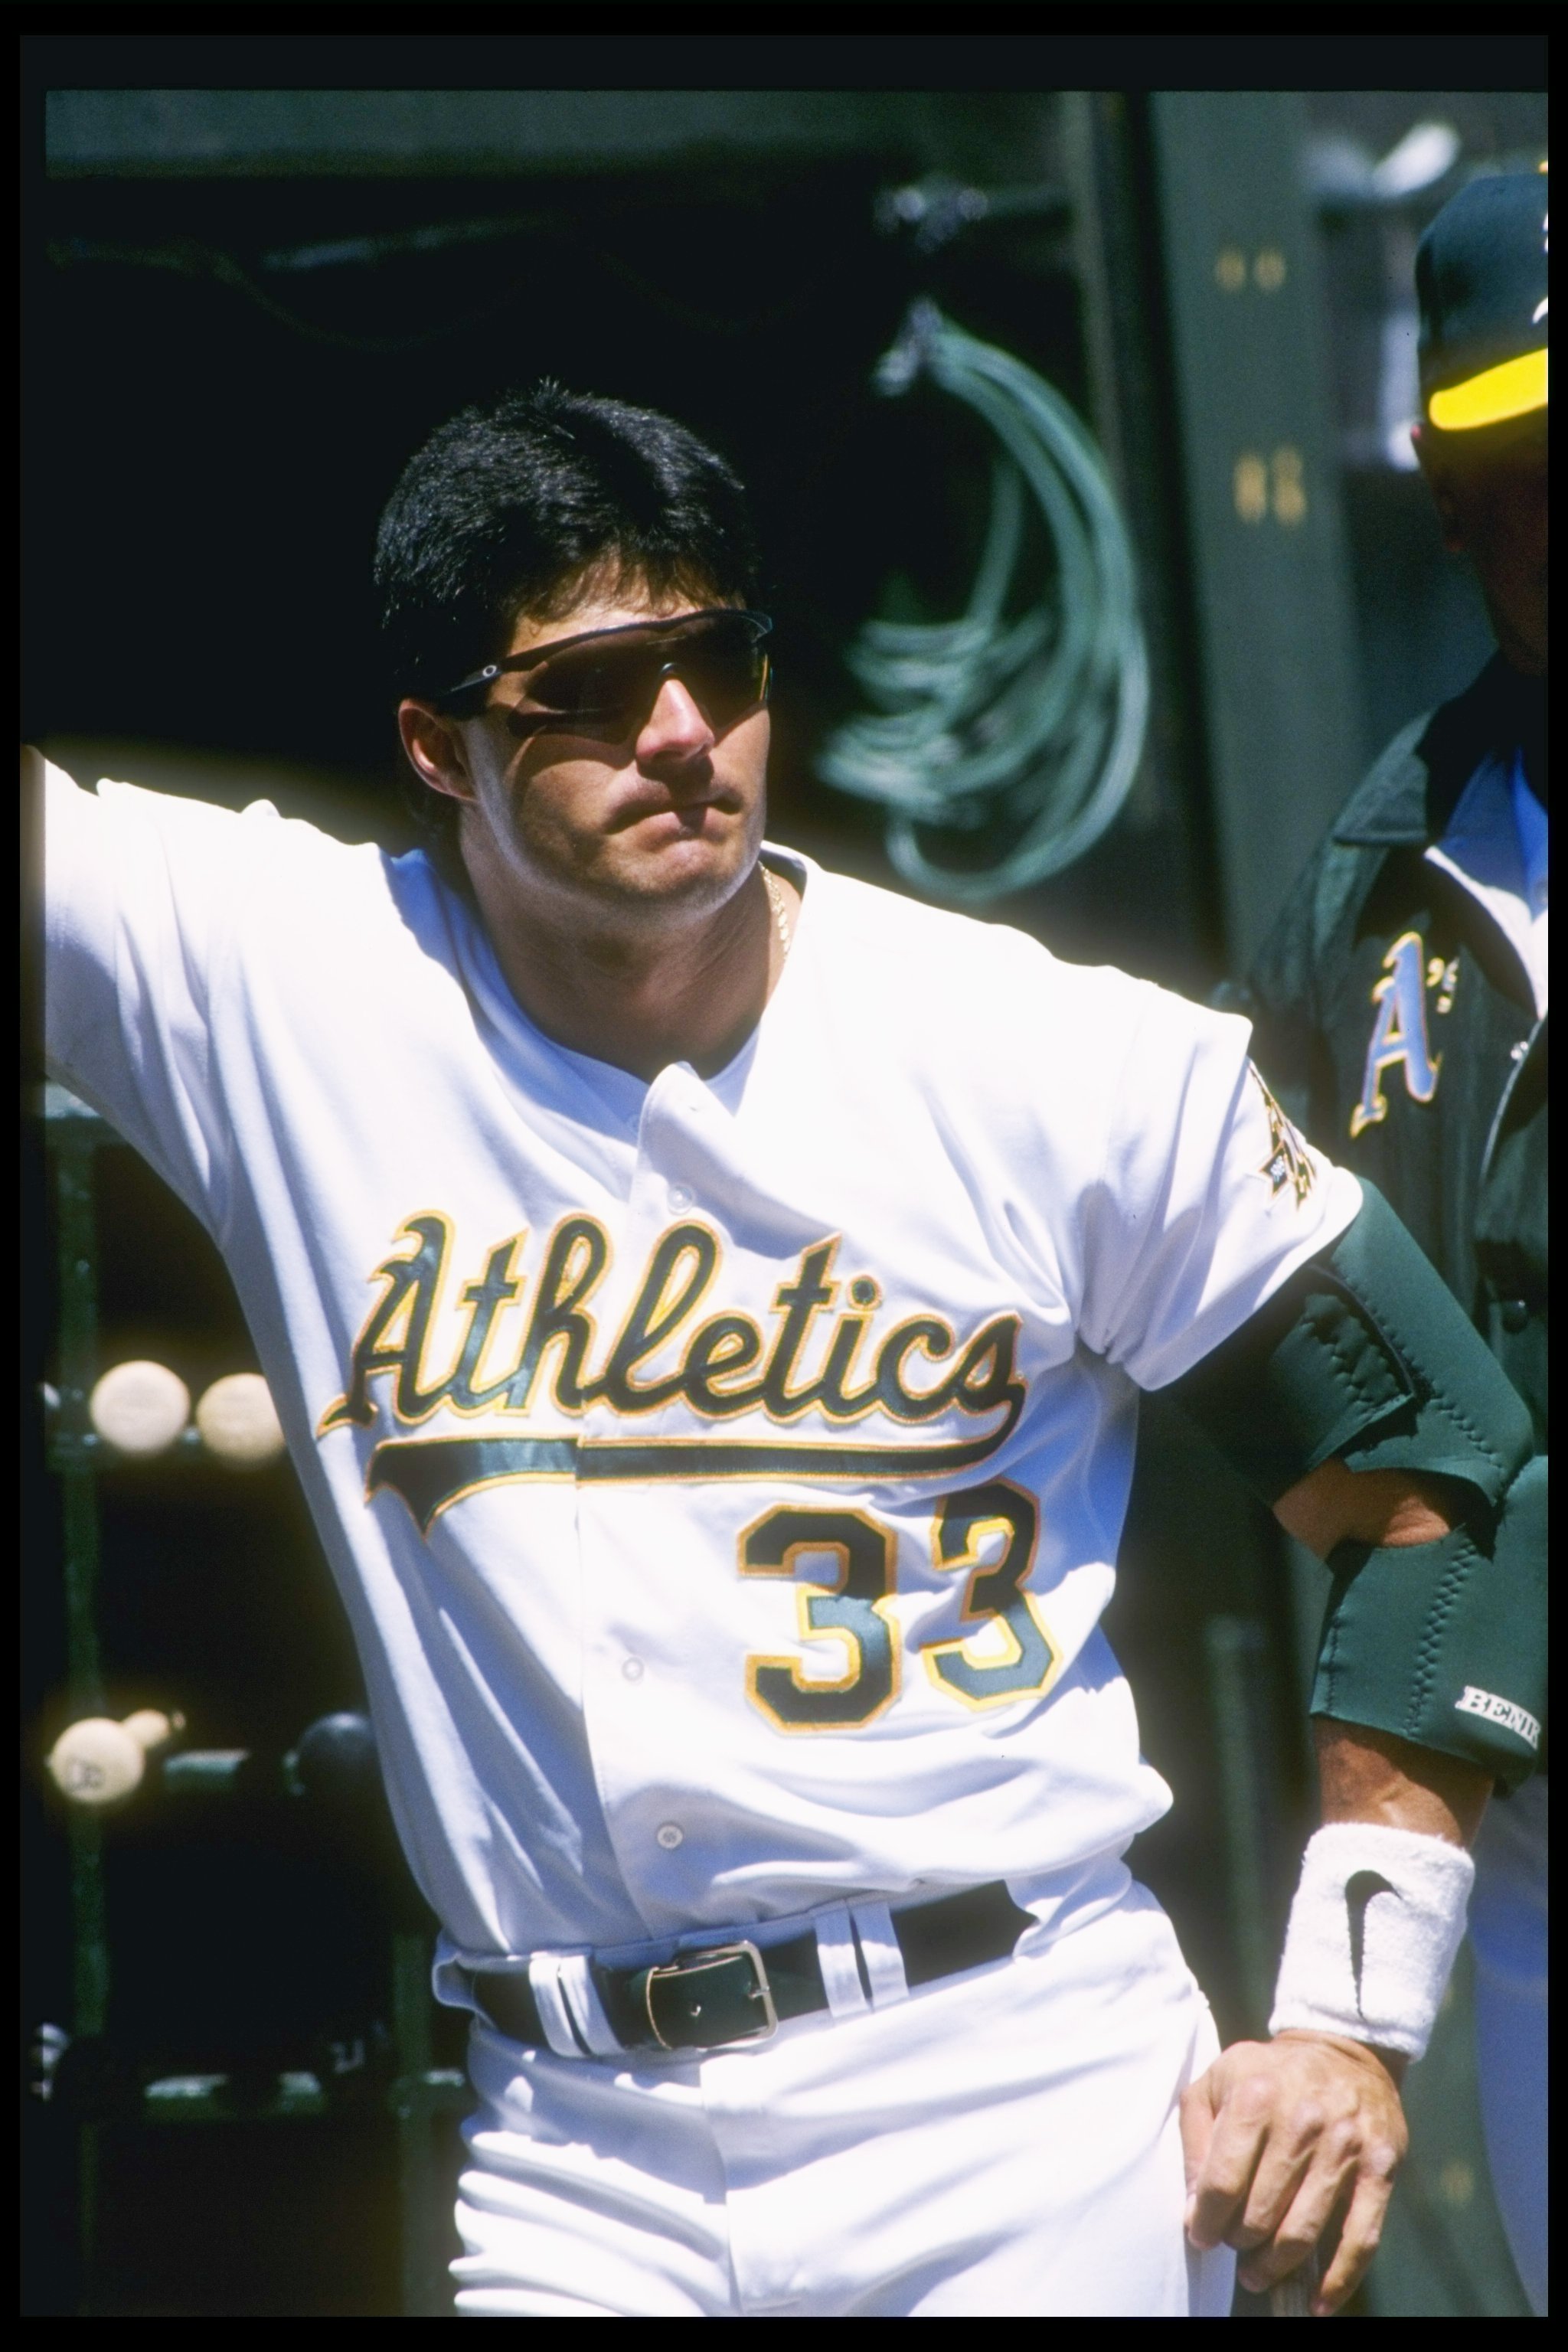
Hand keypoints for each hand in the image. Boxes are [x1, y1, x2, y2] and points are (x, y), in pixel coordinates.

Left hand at [1180, 2031, 1407, 2314]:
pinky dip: (1338, 2281)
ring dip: (1275, 2266)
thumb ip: (1197, 2140)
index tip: (1200, 2234)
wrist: (1343, 2051)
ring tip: (1258, 2271)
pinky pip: (1361, 2239)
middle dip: (1239, 2241)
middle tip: (1234, 2244)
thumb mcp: (1218, 2082)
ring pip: (1304, 2232)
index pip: (1222, 2180)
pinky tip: (1317, 2303)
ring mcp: (1345, 2146)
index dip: (1205, 2219)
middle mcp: (1302, 2120)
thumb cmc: (1267, 2074)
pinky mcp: (1380, 2168)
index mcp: (1256, 2095)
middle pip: (1260, 2213)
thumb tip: (1193, 2210)